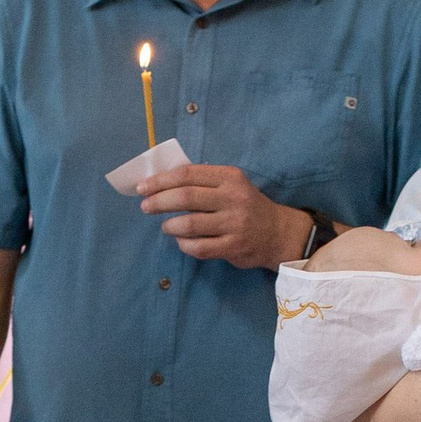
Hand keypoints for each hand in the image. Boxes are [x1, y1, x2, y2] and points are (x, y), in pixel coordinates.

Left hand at [135, 161, 305, 267]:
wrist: (278, 232)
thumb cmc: (245, 205)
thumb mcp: (230, 184)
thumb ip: (203, 181)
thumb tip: (161, 182)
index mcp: (229, 177)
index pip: (188, 174)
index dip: (161, 180)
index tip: (142, 188)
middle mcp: (233, 198)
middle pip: (186, 197)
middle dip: (159, 202)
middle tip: (145, 207)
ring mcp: (234, 224)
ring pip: (189, 224)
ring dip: (170, 226)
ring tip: (166, 226)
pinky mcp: (233, 247)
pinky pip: (198, 247)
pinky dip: (184, 245)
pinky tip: (181, 241)